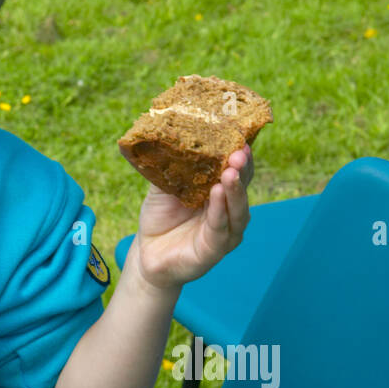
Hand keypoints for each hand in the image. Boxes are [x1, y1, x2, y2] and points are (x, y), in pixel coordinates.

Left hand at [128, 144, 254, 291]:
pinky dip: (220, 211)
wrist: (147, 251)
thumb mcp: (164, 187)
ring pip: (237, 210)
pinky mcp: (214, 250)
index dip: (240, 157)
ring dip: (235, 190)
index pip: (237, 172)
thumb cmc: (160, 217)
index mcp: (220, 193)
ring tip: (230, 172)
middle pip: (242, 188)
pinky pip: (220, 229)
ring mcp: (225, 232)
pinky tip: (217, 194)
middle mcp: (229, 211)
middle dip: (241, 170)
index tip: (240, 138)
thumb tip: (171, 135)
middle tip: (239, 152)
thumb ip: (173, 166)